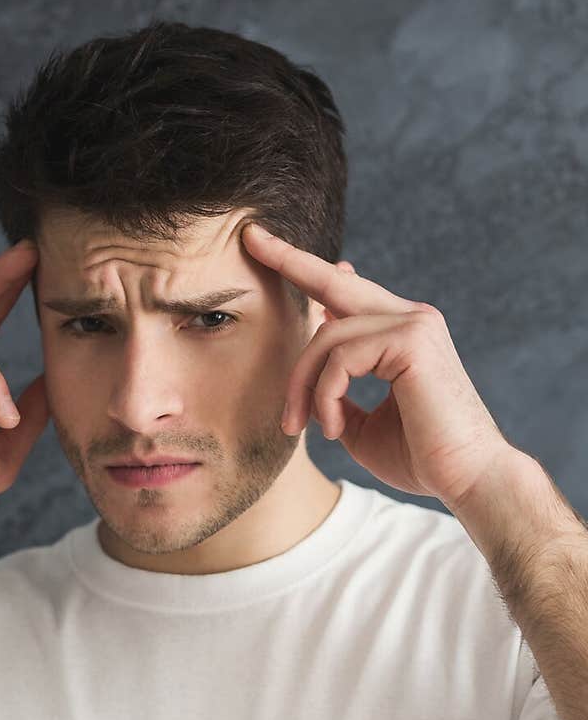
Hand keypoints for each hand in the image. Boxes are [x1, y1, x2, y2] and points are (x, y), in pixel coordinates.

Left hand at [240, 222, 517, 512]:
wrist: (469, 480)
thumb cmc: (420, 458)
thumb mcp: (361, 425)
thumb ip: (337, 394)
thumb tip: (315, 374)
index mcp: (402, 333)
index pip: (346, 292)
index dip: (308, 269)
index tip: (269, 246)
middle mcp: (410, 318)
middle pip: (334, 283)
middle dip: (289, 260)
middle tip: (250, 238)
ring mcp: (414, 324)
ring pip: (328, 337)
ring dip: (302, 386)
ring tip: (299, 425)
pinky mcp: (411, 340)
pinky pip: (340, 357)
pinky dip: (325, 396)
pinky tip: (333, 427)